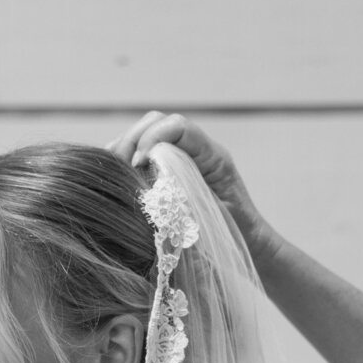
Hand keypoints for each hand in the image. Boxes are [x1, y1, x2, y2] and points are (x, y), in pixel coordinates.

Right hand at [110, 112, 270, 257]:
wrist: (249, 241)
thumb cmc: (234, 233)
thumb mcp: (211, 220)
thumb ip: (186, 200)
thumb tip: (152, 186)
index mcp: (213, 157)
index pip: (179, 127)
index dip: (153, 138)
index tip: (138, 163)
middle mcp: (198, 150)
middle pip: (157, 121)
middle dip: (134, 138)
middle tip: (121, 165)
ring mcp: (183, 156)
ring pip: (147, 133)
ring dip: (126, 147)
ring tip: (114, 171)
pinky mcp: (171, 168)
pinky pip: (145, 152)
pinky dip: (127, 159)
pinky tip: (118, 177)